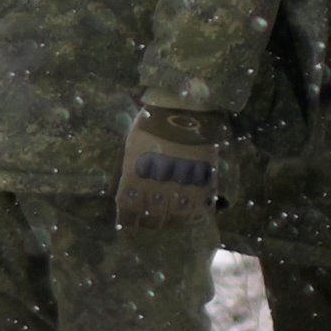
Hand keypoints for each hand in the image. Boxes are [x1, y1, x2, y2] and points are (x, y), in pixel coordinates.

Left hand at [112, 107, 234, 230]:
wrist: (185, 105)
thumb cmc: (153, 120)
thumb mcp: (133, 143)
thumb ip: (132, 167)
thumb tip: (130, 188)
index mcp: (136, 173)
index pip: (128, 208)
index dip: (128, 220)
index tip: (129, 226)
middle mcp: (156, 183)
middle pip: (151, 216)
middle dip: (149, 224)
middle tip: (150, 225)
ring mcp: (181, 183)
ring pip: (174, 216)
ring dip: (171, 222)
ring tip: (170, 222)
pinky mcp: (203, 180)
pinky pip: (198, 207)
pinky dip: (194, 215)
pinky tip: (191, 216)